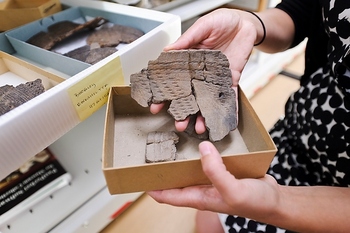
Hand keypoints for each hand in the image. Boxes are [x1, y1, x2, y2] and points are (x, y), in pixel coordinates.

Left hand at [148, 141, 279, 218]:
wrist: (275, 200)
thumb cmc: (254, 203)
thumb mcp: (232, 190)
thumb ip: (215, 171)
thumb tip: (202, 148)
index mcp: (198, 197)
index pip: (167, 196)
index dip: (151, 187)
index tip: (137, 176)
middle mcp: (201, 188)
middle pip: (175, 179)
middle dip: (163, 168)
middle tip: (153, 149)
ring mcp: (211, 178)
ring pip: (191, 166)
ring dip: (182, 156)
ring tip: (173, 139)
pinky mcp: (222, 169)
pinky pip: (207, 158)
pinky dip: (202, 150)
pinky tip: (200, 139)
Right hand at [151, 9, 255, 131]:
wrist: (244, 23)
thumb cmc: (222, 21)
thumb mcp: (202, 27)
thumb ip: (187, 39)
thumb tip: (167, 50)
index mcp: (189, 61)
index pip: (174, 80)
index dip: (164, 93)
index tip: (156, 105)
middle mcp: (200, 73)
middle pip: (189, 96)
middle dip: (183, 111)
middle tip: (178, 123)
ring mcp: (215, 79)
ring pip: (207, 100)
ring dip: (203, 115)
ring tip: (198, 128)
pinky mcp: (230, 80)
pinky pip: (229, 97)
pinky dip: (229, 109)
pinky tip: (224, 121)